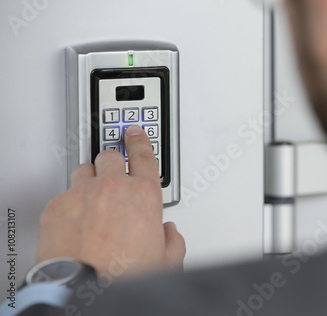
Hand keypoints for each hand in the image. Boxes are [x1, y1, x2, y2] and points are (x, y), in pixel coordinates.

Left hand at [36, 125, 185, 277]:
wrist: (84, 288)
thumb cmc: (123, 275)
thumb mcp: (166, 261)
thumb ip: (173, 240)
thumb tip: (169, 234)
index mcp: (143, 195)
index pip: (144, 156)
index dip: (140, 140)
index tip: (136, 133)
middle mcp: (113, 187)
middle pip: (111, 155)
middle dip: (113, 162)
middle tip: (114, 172)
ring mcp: (83, 193)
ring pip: (85, 169)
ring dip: (91, 178)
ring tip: (93, 196)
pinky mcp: (57, 205)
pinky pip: (65, 193)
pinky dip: (71, 202)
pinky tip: (75, 220)